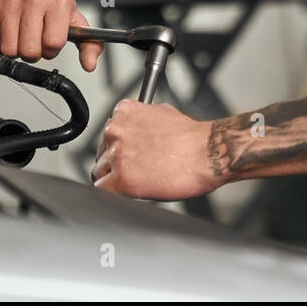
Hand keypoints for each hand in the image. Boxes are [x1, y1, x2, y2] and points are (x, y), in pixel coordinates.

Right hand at [0, 0, 102, 69]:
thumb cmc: (45, 1)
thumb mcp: (72, 18)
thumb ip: (88, 43)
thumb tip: (90, 65)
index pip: (54, 44)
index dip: (50, 50)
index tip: (47, 40)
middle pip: (30, 51)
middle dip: (31, 53)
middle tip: (30, 39)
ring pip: (9, 51)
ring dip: (13, 50)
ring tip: (16, 33)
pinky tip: (3, 31)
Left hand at [91, 100, 219, 200]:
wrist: (207, 152)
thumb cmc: (192, 138)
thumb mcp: (163, 113)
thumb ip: (141, 119)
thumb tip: (136, 128)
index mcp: (124, 112)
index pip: (107, 134)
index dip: (118, 148)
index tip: (127, 156)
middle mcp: (116, 130)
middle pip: (101, 153)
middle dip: (115, 164)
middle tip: (136, 171)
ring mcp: (117, 154)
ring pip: (99, 172)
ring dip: (114, 179)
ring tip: (137, 181)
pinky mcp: (121, 179)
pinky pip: (102, 190)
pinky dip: (113, 193)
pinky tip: (128, 192)